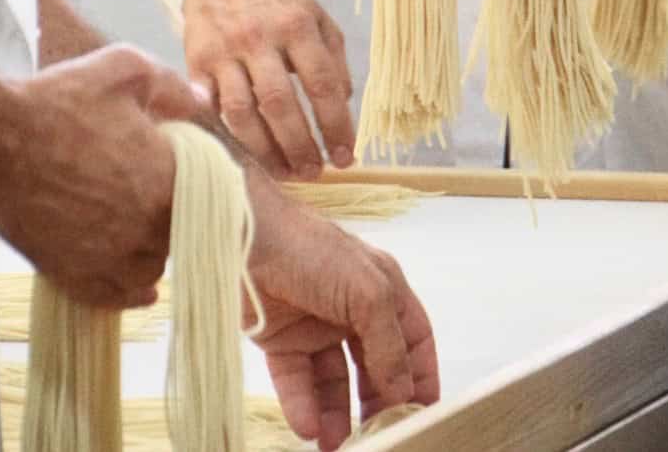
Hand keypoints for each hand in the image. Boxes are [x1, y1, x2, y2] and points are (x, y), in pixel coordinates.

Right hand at [0, 45, 201, 307]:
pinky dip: (131, 294)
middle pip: (182, 232)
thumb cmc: (59, 100)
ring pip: (153, 269)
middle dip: (175, 214)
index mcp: (166, 178)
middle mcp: (145, 227)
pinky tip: (142, 289)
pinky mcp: (73, 276)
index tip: (183, 171)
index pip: (209, 194)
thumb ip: (172, 86)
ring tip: (140, 229)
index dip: (200, 182)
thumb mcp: (125, 69)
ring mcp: (108, 258)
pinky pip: (117, 299)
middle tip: (152, 192)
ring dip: (155, 252)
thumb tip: (202, 99)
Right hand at [183, 0, 353, 178]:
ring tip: (284, 172)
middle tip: (314, 173)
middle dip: (299, 146)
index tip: (345, 155)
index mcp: (295, 24)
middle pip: (280, 104)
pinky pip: (211, 109)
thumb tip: (343, 102)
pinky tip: (246, 155)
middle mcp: (258, 38)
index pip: (321, 83)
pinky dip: (228, 136)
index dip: (335, 125)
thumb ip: (333, 56)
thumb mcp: (315, 14)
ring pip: (242, 113)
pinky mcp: (197, 64)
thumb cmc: (276, 0)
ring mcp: (224, 52)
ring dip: (264, 151)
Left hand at [244, 170, 438, 451]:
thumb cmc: (311, 247)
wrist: (243, 236)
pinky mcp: (281, 339)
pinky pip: (296, 382)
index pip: (412, 339)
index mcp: (381, 289)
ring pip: (334, 381)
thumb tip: (402, 392)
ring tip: (338, 445)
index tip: (423, 414)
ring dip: (338, 415)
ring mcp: (316, 325)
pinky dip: (303, 406)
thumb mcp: (367, 291)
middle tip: (379, 436)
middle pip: (374, 366)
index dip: (420, 375)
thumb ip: (388, 343)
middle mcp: (352, 309)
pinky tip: (310, 428)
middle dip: (377, 403)